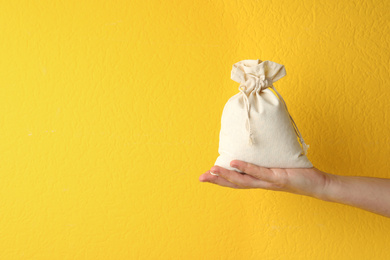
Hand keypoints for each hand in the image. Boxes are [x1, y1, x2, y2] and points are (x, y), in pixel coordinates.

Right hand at [199, 160, 334, 200]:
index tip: (205, 176)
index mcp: (258, 180)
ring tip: (212, 169)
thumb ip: (265, 157)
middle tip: (201, 177)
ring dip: (226, 175)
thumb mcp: (277, 164)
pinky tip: (235, 163)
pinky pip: (259, 173)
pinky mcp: (278, 178)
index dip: (220, 180)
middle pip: (234, 183)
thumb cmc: (296, 172)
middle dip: (217, 180)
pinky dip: (246, 168)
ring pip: (243, 180)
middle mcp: (260, 183)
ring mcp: (268, 182)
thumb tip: (257, 142)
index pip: (235, 181)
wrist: (315, 184)